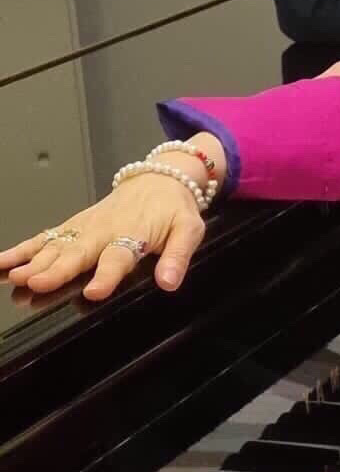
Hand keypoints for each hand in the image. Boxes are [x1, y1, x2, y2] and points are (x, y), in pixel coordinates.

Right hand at [1, 171, 210, 300]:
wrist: (159, 179)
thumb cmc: (174, 208)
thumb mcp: (189, 230)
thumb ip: (178, 256)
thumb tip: (169, 283)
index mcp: (133, 234)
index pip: (118, 257)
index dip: (106, 276)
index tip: (92, 292)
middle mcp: (103, 231)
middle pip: (78, 253)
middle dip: (56, 269)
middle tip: (36, 283)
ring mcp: (84, 227)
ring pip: (56, 245)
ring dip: (33, 261)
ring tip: (14, 277)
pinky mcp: (73, 226)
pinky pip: (45, 238)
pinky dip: (22, 249)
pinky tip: (2, 263)